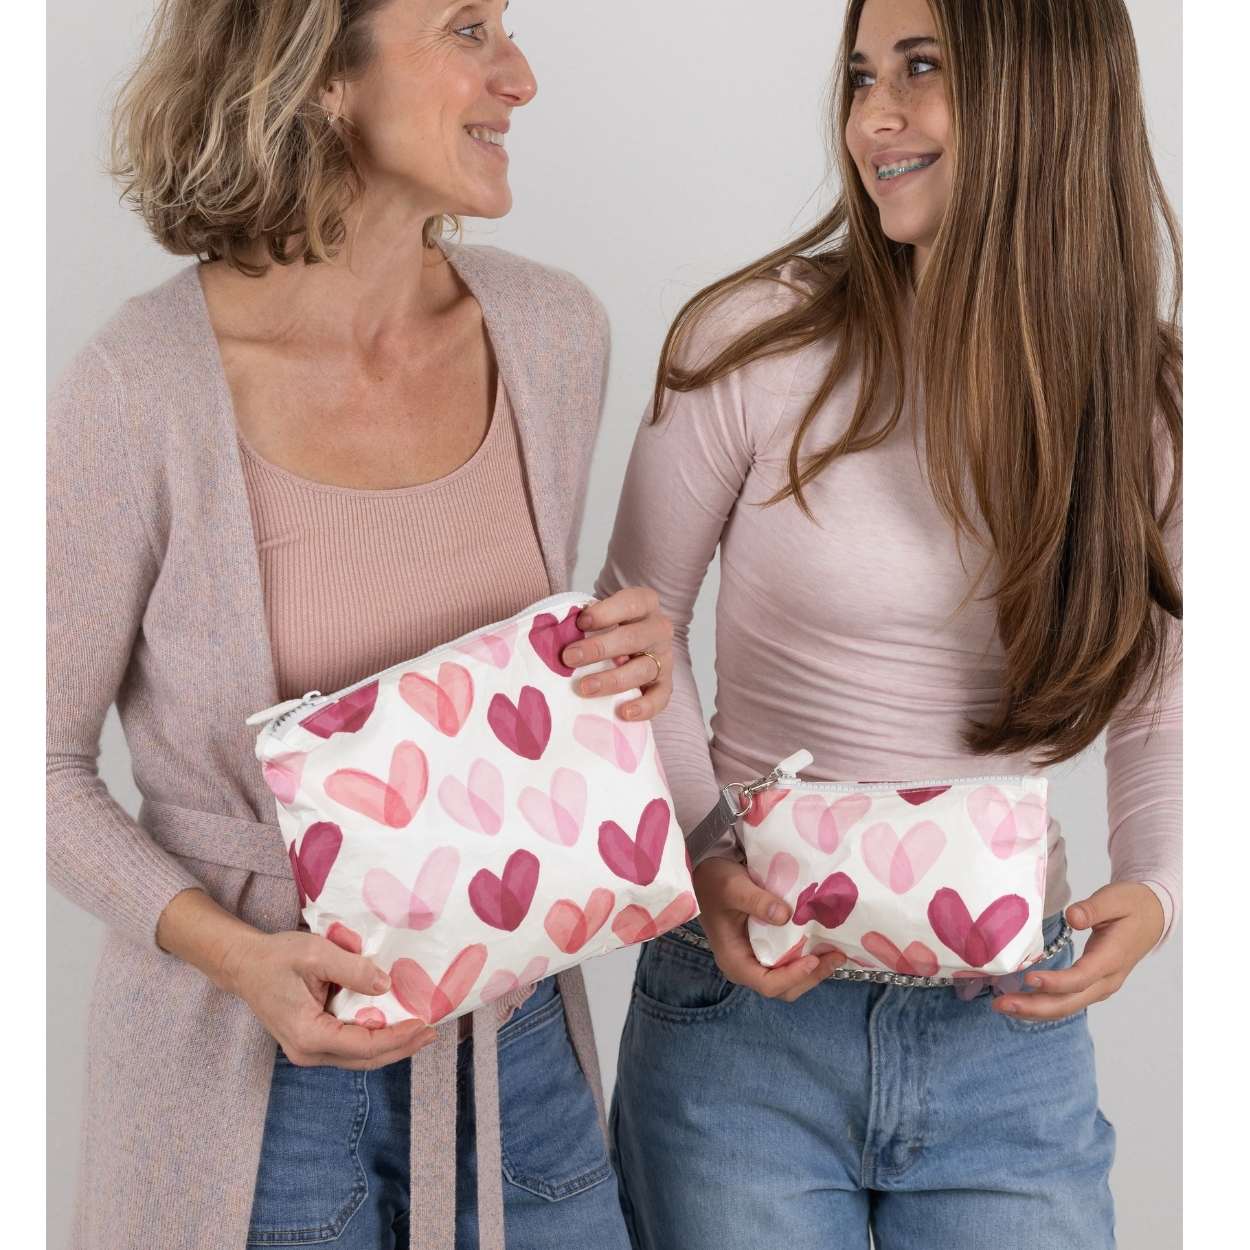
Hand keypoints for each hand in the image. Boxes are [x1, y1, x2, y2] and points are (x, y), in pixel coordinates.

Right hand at [222, 928, 437, 1069]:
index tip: (424, 1023)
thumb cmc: (277, 957)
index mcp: (308, 1034)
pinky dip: (374, 1038)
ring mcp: (309, 1050)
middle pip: (365, 1059)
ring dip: (390, 1046)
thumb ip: (352, 969)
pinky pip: (350, 1046)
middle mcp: (309, 1052)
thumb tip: (386, 985)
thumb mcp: (316, 953)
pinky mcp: (312, 1042)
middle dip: (401, 1047)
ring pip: (359, 1057)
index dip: (398, 1037)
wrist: (245, 965)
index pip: (364, 1045)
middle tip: (432, 1032)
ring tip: (420, 1031)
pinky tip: (393, 1026)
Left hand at [560, 587, 673, 719]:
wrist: (630, 644)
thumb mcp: (601, 614)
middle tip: (569, 658)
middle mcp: (658, 629)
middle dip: (599, 648)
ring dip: (612, 679)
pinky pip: (660, 698)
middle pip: (633, 638)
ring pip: (643, 669)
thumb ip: (585, 620)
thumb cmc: (608, 626)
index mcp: (645, 604)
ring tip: (585, 688)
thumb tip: (555, 634)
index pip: (631, 603)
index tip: (580, 622)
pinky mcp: (665, 684)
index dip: (606, 613)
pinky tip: (624, 713)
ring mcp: (664, 658)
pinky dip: (644, 707)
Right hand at [693, 856, 845, 1002]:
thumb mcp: (733, 886)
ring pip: (790, 979)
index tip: (813, 959)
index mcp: (734, 960)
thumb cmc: (715, 881)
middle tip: (836, 957)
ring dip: (814, 970)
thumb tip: (785, 916)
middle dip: (811, 977)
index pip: (767, 984)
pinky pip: (790, 962)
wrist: (706, 873)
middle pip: (783, 988)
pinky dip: (809, 958)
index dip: (792, 976)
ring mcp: (756, 959)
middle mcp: (746, 966)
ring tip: (837, 952)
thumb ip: (757, 901)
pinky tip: (824, 944)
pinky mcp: (766, 949)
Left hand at [992, 882, 1165, 1021]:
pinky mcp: (1092, 986)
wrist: (1153, 917)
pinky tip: (1019, 1003)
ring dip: (1034, 1010)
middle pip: (1070, 1002)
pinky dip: (1043, 1005)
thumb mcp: (1115, 899)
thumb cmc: (1132, 905)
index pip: (1082, 977)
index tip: (1028, 978)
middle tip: (1001, 1004)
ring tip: (1002, 1006)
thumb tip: (1073, 917)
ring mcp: (1100, 986)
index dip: (1056, 982)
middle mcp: (1106, 980)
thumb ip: (1093, 908)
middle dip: (1035, 1006)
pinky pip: (1067, 1002)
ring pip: (1067, 1006)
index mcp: (1112, 959)